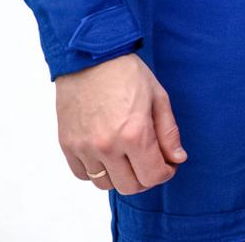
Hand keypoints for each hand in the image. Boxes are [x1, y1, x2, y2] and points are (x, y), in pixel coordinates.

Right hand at [54, 54, 186, 194]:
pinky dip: (96, 171)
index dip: (166, 173)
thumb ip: (168, 133)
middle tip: (150, 162)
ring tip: (127, 156)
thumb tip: (177, 159)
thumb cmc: (127, 73)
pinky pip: (82, 175)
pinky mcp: (67, 145)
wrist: (89, 58)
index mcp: (134, 134)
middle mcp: (107, 146)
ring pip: (104, 184)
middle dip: (145, 178)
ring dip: (120, 176)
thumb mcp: (158, 97)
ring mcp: (84, 148)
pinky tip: (106, 154)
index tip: (168, 164)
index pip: (153, 176)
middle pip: (130, 186)